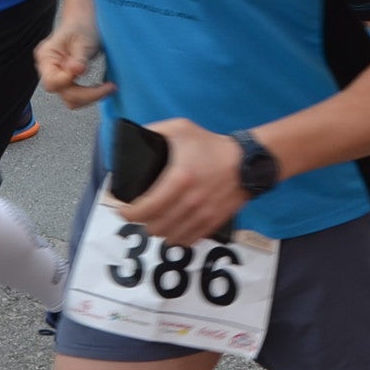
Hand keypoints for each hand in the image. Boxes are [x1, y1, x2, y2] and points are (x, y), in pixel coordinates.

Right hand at [35, 16, 112, 108]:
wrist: (84, 21)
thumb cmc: (82, 26)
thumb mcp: (83, 41)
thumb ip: (78, 58)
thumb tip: (75, 72)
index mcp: (46, 57)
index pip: (52, 81)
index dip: (69, 82)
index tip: (88, 73)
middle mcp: (48, 69)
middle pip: (62, 93)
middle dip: (86, 94)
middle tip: (110, 87)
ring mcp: (57, 76)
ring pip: (70, 99)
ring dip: (89, 97)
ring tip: (108, 87)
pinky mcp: (66, 80)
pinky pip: (75, 95)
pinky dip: (89, 94)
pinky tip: (102, 87)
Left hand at [120, 119, 249, 245]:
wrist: (247, 161)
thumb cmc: (211, 145)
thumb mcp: (181, 128)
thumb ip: (153, 131)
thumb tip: (131, 138)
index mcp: (179, 179)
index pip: (144, 209)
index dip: (127, 213)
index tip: (122, 209)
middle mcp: (190, 202)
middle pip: (154, 226)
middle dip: (141, 221)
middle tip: (138, 212)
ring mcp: (202, 215)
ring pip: (169, 237)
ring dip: (158, 230)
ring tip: (154, 220)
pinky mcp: (212, 223)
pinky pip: (187, 241)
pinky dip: (176, 237)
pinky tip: (172, 228)